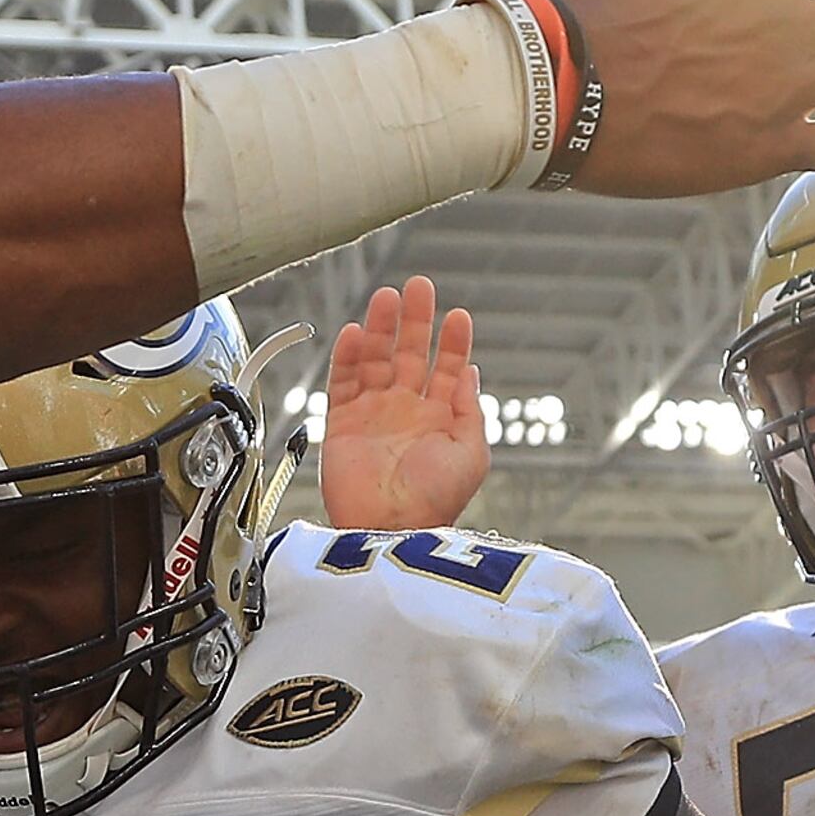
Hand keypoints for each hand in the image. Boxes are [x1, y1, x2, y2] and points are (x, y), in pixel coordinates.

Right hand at [317, 279, 488, 531]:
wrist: (390, 528)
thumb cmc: (434, 500)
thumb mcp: (471, 454)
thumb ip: (470, 411)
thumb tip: (470, 372)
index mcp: (440, 418)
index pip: (447, 369)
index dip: (452, 341)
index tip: (457, 315)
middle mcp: (406, 411)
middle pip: (410, 354)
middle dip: (415, 321)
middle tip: (418, 287)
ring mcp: (374, 415)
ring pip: (375, 360)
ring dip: (380, 329)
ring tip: (386, 298)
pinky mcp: (343, 423)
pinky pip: (343, 381)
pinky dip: (347, 357)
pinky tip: (354, 332)